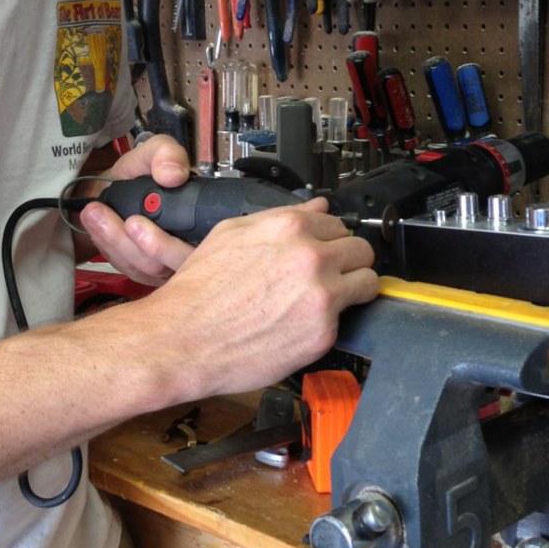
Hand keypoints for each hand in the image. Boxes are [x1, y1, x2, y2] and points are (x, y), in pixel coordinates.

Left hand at [78, 135, 191, 284]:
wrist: (118, 187)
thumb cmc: (143, 173)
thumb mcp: (155, 150)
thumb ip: (167, 153)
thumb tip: (172, 175)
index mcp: (204, 221)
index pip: (203, 247)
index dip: (171, 244)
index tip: (137, 223)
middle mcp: (192, 249)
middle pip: (171, 264)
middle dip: (139, 246)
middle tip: (118, 220)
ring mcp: (170, 265)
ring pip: (149, 269)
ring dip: (118, 243)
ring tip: (95, 215)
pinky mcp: (147, 272)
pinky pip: (132, 270)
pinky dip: (110, 249)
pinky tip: (96, 228)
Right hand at [142, 198, 378, 398]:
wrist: (181, 340)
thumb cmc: (198, 293)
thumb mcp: (231, 235)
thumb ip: (279, 218)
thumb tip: (316, 207)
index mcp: (289, 228)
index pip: (337, 223)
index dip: (329, 239)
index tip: (324, 251)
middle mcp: (311, 258)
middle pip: (361, 249)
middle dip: (349, 261)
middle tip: (331, 276)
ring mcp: (321, 296)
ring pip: (368, 282)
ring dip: (354, 289)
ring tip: (329, 300)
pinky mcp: (324, 332)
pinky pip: (347, 320)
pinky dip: (331, 323)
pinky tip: (304, 324)